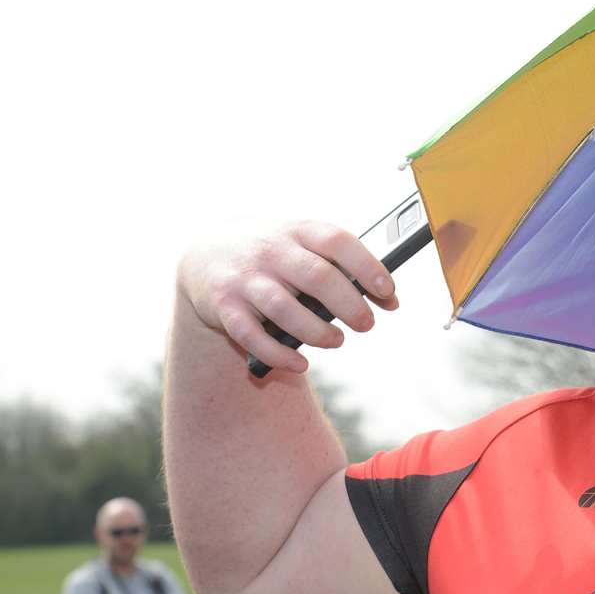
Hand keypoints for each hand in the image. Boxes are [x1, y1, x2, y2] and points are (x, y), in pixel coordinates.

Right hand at [177, 222, 397, 374]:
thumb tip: (390, 299)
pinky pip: (252, 336)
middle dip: (349, 305)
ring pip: (285, 309)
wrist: (204, 254)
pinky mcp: (224, 307)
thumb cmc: (273, 253)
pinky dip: (280, 354)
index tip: (388, 291)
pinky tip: (300, 363)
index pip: (338, 242)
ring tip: (336, 341)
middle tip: (366, 324)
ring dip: (317, 332)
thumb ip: (342, 266)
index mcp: (297, 230)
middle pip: (317, 277)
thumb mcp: (302, 244)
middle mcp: (270, 251)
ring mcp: (244, 279)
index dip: (368, 267)